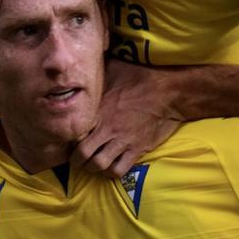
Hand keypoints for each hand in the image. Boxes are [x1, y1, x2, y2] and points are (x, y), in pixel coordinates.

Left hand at [71, 59, 183, 176]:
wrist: (170, 90)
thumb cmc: (142, 76)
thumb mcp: (114, 68)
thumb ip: (97, 73)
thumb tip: (85, 66)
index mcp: (99, 109)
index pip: (74, 132)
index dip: (69, 139)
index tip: (70, 139)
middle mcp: (108, 128)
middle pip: (82, 154)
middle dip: (76, 160)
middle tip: (78, 159)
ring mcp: (123, 140)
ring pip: (99, 165)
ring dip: (93, 168)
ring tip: (93, 165)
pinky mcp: (137, 149)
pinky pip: (119, 170)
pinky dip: (111, 172)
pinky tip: (111, 167)